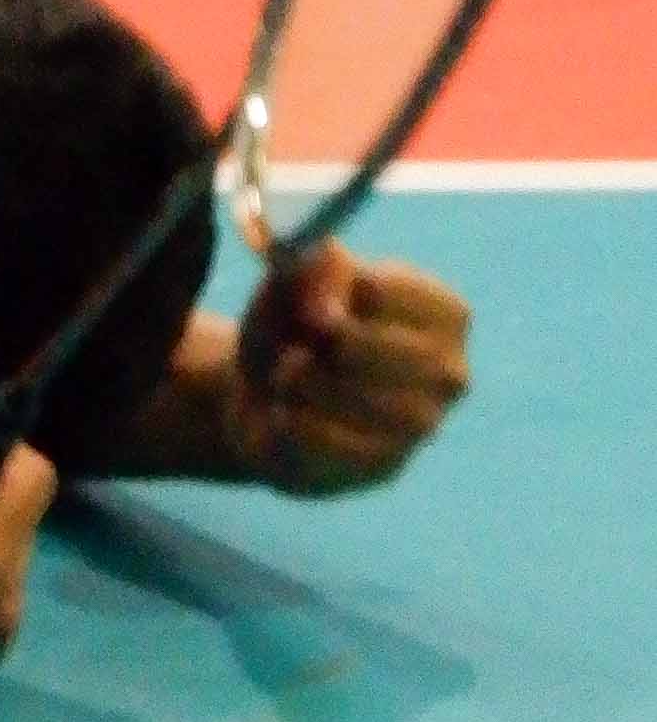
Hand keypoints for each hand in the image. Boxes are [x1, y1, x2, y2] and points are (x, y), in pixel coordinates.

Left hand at [226, 245, 468, 496]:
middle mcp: (449, 371)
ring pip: (349, 397)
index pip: (383, 290)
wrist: (271, 402)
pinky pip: (329, 440)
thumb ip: (314, 263)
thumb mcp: (296, 284)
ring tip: (287, 376)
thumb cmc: (297, 329)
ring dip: (299, 383)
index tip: (308, 305)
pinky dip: (293, 421)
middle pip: (365, 346)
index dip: (328, 294)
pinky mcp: (385, 465)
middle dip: (312, 344)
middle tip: (297, 347)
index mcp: (445, 313)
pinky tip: (288, 413)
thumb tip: (329, 257)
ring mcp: (423, 424)